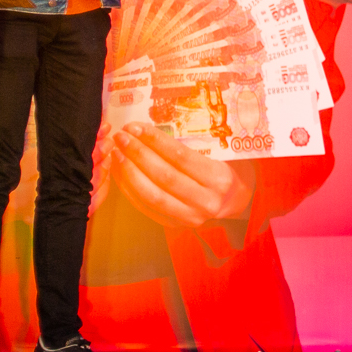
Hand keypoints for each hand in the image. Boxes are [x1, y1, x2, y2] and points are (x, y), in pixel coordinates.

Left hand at [110, 123, 255, 228]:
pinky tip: (120, 172)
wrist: (234, 201)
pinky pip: (146, 207)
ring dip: (129, 172)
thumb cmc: (224, 170)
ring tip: (116, 153)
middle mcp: (206, 200)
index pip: (181, 157)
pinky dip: (129, 189)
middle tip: (121, 137)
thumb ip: (188, 148)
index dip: (155, 141)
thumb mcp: (219, 155)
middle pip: (164, 175)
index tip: (136, 127)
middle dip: (138, 154)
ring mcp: (190, 216)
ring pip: (152, 194)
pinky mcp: (175, 224)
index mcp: (219, 178)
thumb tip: (147, 132)